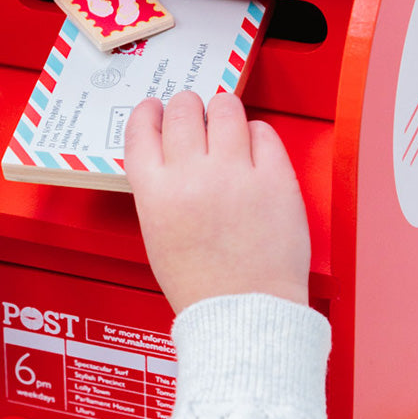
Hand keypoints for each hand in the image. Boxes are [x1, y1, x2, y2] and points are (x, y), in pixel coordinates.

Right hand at [124, 91, 309, 314]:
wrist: (243, 310)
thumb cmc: (200, 284)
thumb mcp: (156, 235)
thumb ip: (158, 190)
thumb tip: (170, 154)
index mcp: (155, 192)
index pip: (142, 128)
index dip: (149, 112)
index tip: (155, 110)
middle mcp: (191, 175)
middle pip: (183, 109)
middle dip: (186, 108)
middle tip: (194, 116)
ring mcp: (235, 173)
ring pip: (225, 108)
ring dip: (221, 111)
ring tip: (225, 124)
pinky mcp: (275, 177)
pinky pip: (263, 131)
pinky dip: (255, 134)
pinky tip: (251, 149)